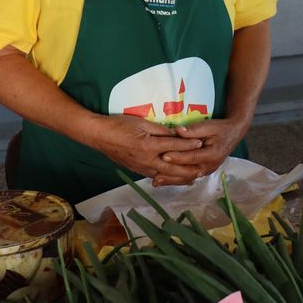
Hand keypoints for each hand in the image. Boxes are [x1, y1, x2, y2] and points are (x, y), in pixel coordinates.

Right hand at [89, 114, 204, 185]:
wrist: (99, 136)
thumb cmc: (119, 125)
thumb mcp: (142, 123)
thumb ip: (160, 130)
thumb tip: (177, 134)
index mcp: (149, 145)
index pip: (173, 146)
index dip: (189, 144)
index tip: (201, 142)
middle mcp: (146, 160)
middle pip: (172, 167)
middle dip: (188, 169)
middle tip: (202, 169)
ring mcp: (141, 167)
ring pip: (164, 175)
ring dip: (179, 177)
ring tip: (193, 178)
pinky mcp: (137, 170)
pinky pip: (155, 176)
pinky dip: (166, 178)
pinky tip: (173, 179)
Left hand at [152, 118, 248, 185]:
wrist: (233, 134)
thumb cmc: (220, 129)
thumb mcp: (209, 126)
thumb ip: (194, 130)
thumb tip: (178, 131)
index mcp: (213, 154)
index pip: (192, 157)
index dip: (177, 157)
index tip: (163, 155)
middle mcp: (210, 166)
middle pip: (188, 172)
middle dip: (171, 174)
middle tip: (155, 174)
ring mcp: (207, 171)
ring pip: (187, 178)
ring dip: (172, 180)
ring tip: (156, 182)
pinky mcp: (203, 171)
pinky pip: (188, 177)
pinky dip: (176, 180)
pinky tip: (164, 181)